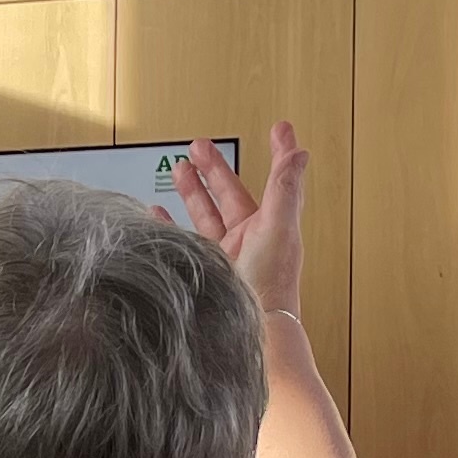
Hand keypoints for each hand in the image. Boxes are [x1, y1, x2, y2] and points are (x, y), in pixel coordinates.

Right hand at [176, 121, 308, 319]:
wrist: (251, 329)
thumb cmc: (269, 284)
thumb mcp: (279, 229)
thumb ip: (285, 189)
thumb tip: (299, 153)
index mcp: (272, 223)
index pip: (277, 179)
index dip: (279, 153)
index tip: (280, 129)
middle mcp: (249, 236)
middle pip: (231, 192)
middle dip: (215, 167)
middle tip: (200, 145)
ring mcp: (225, 252)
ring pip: (206, 212)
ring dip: (192, 190)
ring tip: (179, 169)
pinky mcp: (205, 267)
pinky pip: (183, 239)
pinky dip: (170, 224)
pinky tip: (158, 213)